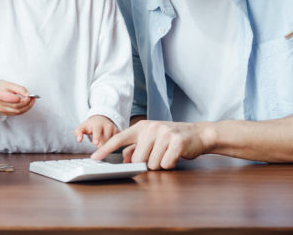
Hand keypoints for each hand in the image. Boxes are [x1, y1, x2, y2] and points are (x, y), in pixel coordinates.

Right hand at [0, 80, 36, 115]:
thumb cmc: (1, 87)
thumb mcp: (10, 84)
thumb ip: (19, 89)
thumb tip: (28, 94)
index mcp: (1, 97)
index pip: (14, 102)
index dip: (23, 101)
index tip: (29, 97)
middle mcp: (1, 105)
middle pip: (17, 107)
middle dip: (27, 103)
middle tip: (33, 98)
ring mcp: (2, 110)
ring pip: (18, 112)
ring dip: (27, 107)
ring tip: (31, 101)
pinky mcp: (4, 113)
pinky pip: (16, 113)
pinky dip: (23, 109)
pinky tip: (27, 104)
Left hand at [74, 115, 118, 146]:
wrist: (101, 120)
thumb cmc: (91, 126)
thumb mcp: (82, 127)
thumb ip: (78, 133)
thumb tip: (79, 139)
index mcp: (98, 124)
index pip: (97, 131)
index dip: (96, 137)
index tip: (95, 143)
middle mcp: (107, 125)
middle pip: (105, 140)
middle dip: (100, 145)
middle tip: (97, 142)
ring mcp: (114, 129)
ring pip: (111, 143)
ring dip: (106, 146)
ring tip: (102, 141)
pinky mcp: (119, 133)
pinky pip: (116, 143)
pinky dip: (111, 144)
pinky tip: (108, 141)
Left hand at [90, 120, 211, 169]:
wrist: (197, 133)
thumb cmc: (170, 138)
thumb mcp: (151, 138)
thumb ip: (135, 147)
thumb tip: (123, 159)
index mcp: (142, 126)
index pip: (120, 139)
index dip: (106, 149)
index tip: (95, 158)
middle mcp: (151, 128)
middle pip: (138, 159)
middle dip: (147, 163)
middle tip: (158, 155)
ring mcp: (164, 134)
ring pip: (152, 164)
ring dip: (159, 165)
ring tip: (167, 153)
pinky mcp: (177, 142)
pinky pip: (166, 165)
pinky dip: (170, 165)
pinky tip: (175, 155)